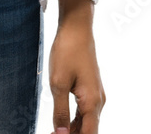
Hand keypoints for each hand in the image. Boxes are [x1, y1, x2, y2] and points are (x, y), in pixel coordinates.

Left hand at [49, 8, 105, 132]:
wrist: (77, 27)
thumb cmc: (67, 52)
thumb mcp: (58, 83)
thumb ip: (60, 112)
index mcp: (92, 102)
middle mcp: (98, 101)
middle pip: (88, 130)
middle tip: (51, 133)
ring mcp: (96, 94)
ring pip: (87, 121)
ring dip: (73, 129)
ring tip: (54, 130)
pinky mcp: (91, 88)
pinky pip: (85, 111)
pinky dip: (75, 119)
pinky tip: (62, 120)